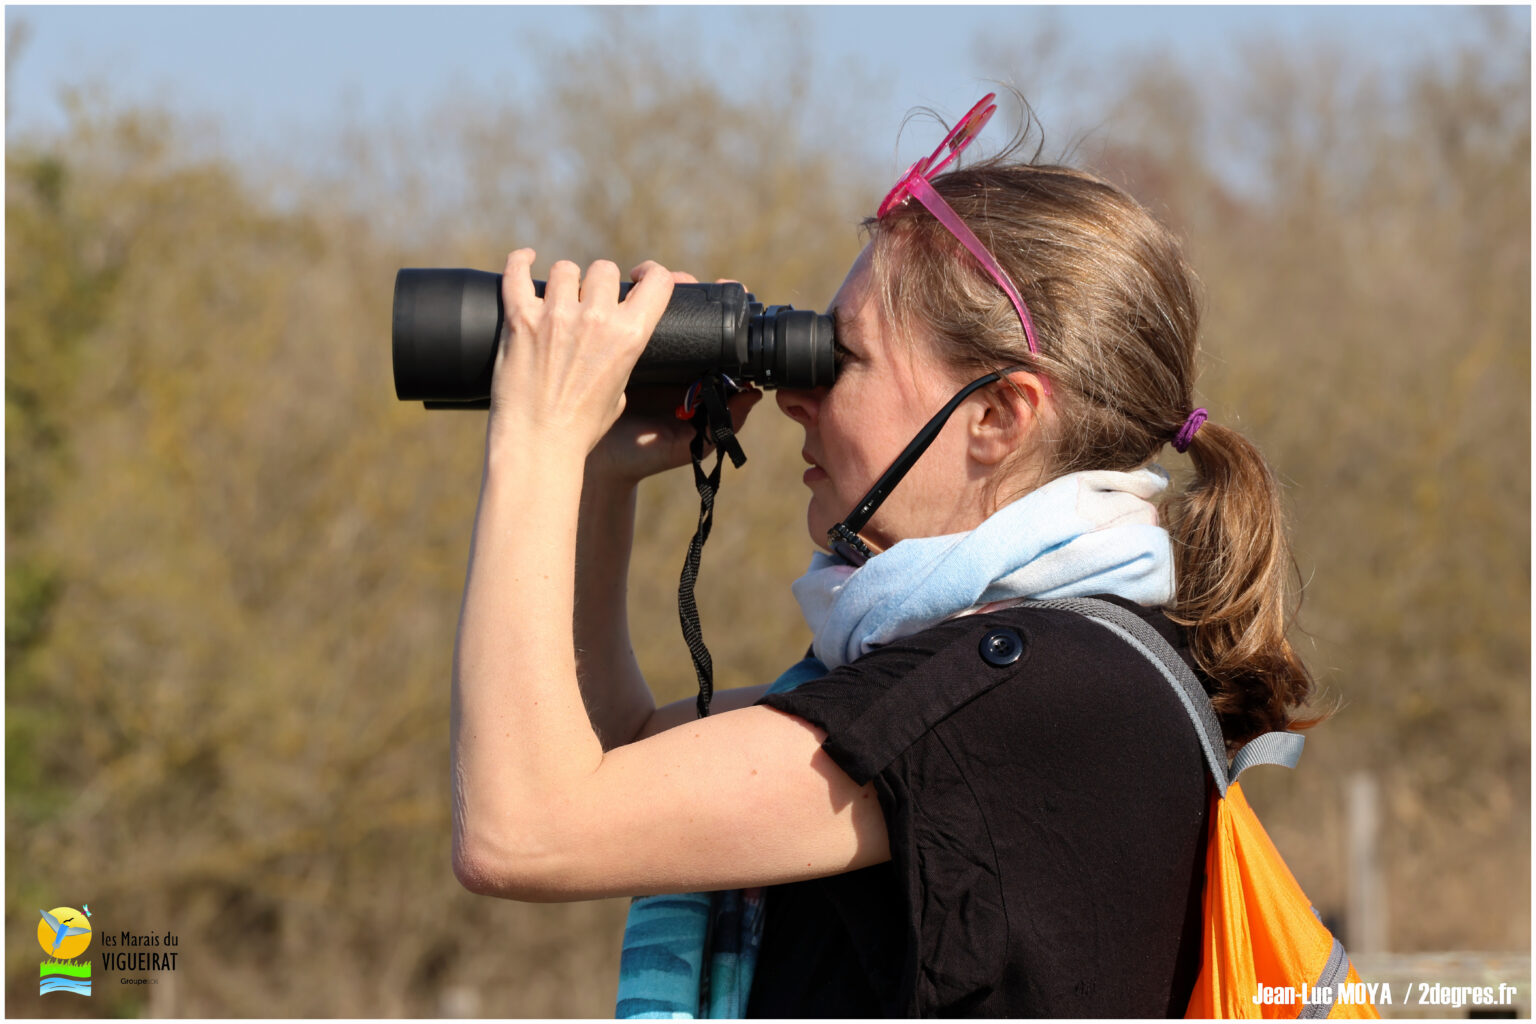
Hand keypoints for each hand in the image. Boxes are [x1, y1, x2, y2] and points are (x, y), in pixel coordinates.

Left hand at [489, 250, 673, 455]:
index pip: (657, 282)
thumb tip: (613, 340)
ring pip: (565, 269)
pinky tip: (525, 260)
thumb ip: (620, 358)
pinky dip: (520, 262)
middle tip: (588, 300)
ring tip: (557, 297)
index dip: (650, 274)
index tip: (638, 277)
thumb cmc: (581, 428)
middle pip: (604, 269)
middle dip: (598, 282)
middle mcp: (596, 319)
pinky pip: (517, 272)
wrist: (539, 444)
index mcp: (630, 336)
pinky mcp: (520, 318)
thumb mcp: (620, 392)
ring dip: (564, 281)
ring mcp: (556, 316)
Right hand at [585, 270, 762, 486]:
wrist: (598, 464)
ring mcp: (639, 351)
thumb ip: (724, 422)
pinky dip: (621, 302)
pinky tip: (622, 288)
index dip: (720, 307)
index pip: (711, 332)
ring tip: (652, 277)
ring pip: (650, 309)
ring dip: (653, 288)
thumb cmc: (646, 456)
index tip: (725, 286)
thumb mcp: (691, 442)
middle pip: (681, 311)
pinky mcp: (610, 351)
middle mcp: (668, 358)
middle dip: (685, 288)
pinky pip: (619, 321)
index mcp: (691, 373)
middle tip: (682, 279)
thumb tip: (753, 393)